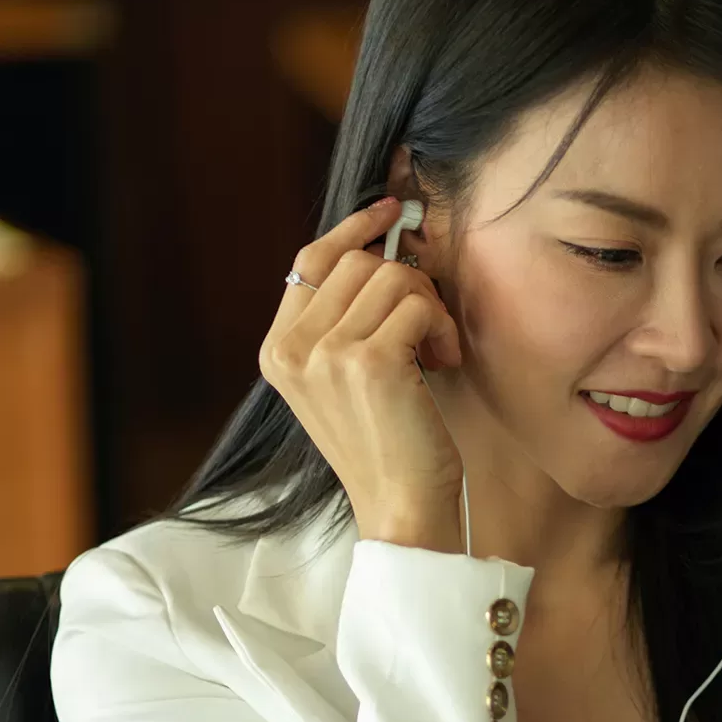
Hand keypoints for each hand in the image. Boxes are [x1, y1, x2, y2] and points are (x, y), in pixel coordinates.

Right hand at [260, 198, 463, 542]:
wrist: (400, 508)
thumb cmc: (385, 447)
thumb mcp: (341, 382)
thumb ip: (339, 324)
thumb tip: (378, 252)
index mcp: (278, 351)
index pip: (309, 261)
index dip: (352, 230)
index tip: (388, 213)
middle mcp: (294, 349)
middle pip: (357, 262)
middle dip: (406, 282)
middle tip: (427, 328)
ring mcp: (329, 354)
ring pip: (392, 276)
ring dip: (429, 306)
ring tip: (436, 350)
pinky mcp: (372, 362)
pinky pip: (418, 304)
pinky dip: (441, 326)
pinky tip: (443, 360)